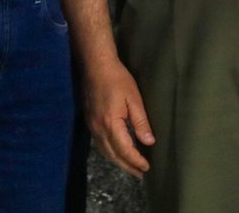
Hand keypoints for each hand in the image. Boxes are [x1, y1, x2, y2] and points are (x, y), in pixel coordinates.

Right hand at [84, 56, 154, 176]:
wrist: (95, 65)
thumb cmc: (117, 79)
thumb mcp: (134, 99)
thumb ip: (140, 122)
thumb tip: (148, 142)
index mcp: (111, 124)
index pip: (125, 150)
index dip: (136, 161)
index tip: (147, 167)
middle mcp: (98, 128)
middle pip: (113, 155)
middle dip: (127, 166)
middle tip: (140, 174)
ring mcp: (91, 125)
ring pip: (104, 151)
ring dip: (117, 161)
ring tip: (130, 167)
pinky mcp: (89, 121)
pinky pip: (99, 144)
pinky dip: (109, 152)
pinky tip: (116, 152)